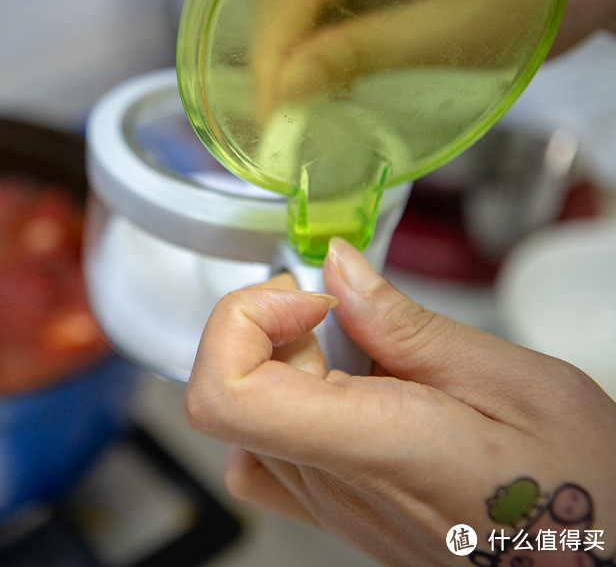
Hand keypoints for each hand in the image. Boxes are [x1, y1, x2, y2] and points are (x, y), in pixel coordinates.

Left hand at [184, 238, 615, 566]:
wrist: (597, 560)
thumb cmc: (581, 486)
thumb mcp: (520, 383)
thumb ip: (409, 325)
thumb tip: (337, 268)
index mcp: (374, 444)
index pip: (226, 394)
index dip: (241, 322)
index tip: (306, 294)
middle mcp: (331, 482)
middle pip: (233, 381)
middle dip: (278, 319)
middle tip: (349, 307)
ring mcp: (324, 502)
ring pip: (245, 408)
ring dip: (288, 357)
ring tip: (365, 351)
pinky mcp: (331, 507)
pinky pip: (261, 451)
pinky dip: (280, 400)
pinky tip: (341, 387)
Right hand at [249, 0, 558, 118]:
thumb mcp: (455, 34)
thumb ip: (364, 54)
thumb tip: (285, 86)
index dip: (274, 50)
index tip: (270, 112)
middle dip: (273, 47)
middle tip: (278, 112)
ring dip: (284, 36)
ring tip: (299, 92)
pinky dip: (306, 24)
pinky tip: (320, 64)